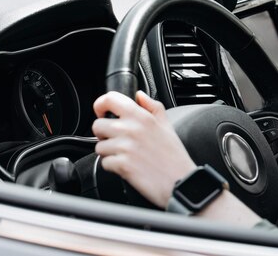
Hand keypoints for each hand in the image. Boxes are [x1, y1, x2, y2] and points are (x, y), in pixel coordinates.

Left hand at [92, 91, 195, 208]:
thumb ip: (153, 107)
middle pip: (98, 125)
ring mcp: (125, 147)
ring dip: (109, 152)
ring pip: (99, 146)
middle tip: (117, 140)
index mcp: (142, 117)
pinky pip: (104, 163)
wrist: (180, 181)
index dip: (101, 105)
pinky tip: (128, 166)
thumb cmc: (174, 156)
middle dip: (104, 134)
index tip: (103, 112)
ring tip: (126, 155)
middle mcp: (131, 129)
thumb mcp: (167, 126)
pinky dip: (113, 166)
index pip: (110, 100)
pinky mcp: (121, 165)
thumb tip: (139, 95)